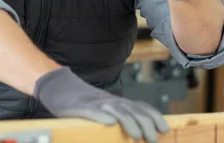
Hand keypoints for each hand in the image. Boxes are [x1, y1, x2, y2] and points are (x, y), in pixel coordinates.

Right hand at [34, 67, 169, 142]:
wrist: (58, 86)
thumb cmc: (82, 101)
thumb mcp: (104, 108)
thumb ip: (120, 116)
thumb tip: (140, 131)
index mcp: (117, 103)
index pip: (141, 107)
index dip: (154, 117)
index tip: (165, 129)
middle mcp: (110, 101)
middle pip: (133, 110)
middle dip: (146, 124)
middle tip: (153, 139)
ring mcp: (95, 103)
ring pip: (116, 111)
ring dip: (129, 123)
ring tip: (137, 135)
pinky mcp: (79, 108)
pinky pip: (92, 112)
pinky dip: (102, 117)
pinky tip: (109, 124)